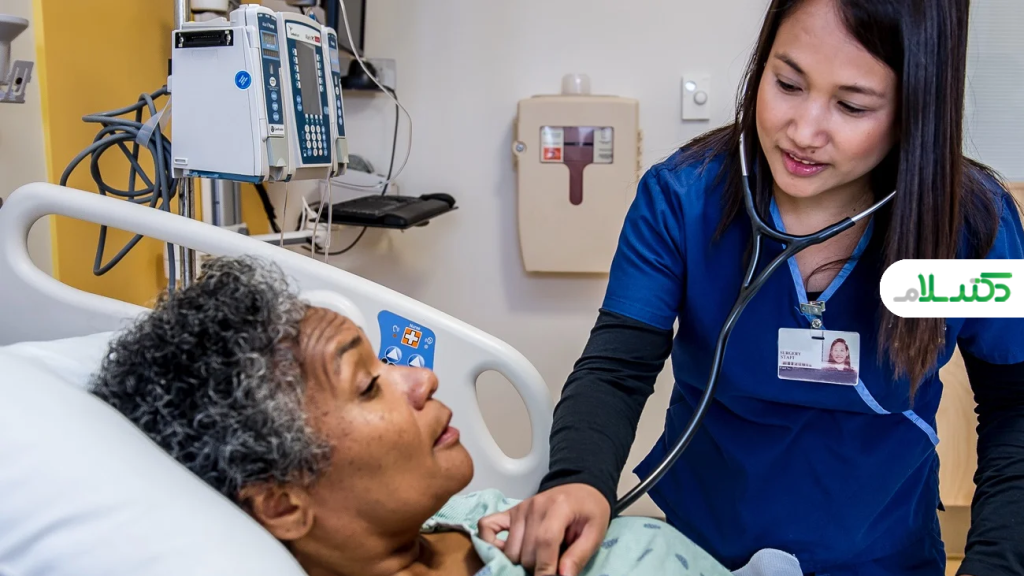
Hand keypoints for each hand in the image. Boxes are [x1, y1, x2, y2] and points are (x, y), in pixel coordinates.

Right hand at [477, 483, 610, 575]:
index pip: (544, 541)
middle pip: (525, 551)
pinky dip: (490, 542)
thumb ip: (579, 555)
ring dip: (522, 561)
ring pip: (510, 549)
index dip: (546, 568)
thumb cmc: (590, 511)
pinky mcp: (511, 511)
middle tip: (553, 565)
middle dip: (538, 567)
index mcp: (558, 507)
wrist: (581, 490)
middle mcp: (534, 506)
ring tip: (540, 558)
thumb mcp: (595, 532)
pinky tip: (504, 552)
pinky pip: (487, 526)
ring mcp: (520, 508)